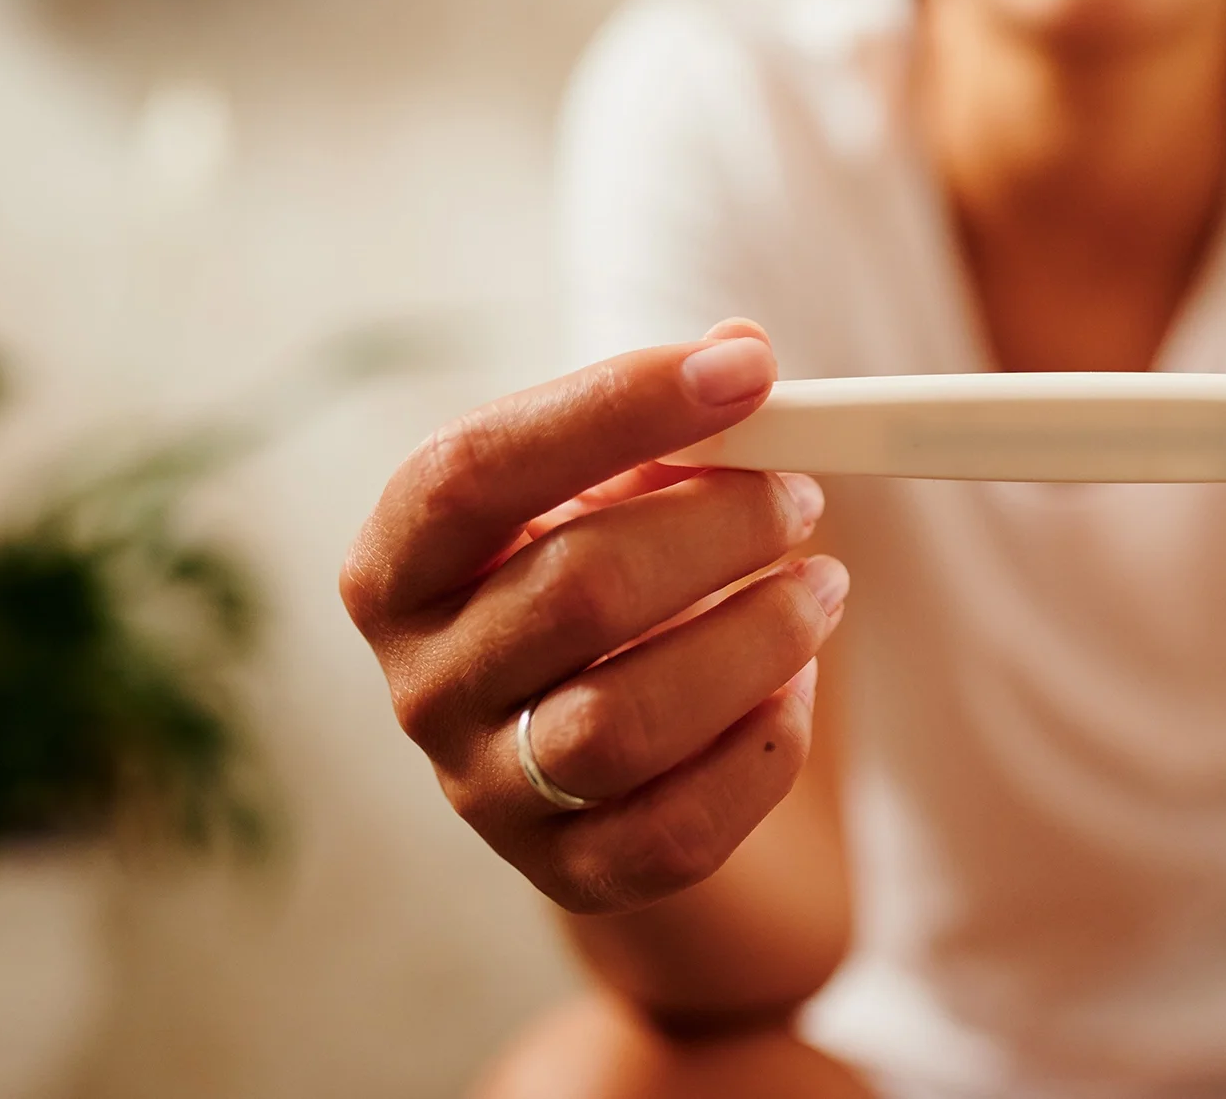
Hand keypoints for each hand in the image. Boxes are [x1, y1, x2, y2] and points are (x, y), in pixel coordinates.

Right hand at [339, 321, 846, 914]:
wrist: (608, 760)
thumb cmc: (610, 582)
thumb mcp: (614, 492)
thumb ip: (670, 422)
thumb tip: (742, 351)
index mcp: (402, 564)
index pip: (477, 471)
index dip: (615, 407)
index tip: (748, 368)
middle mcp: (422, 684)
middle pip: (575, 592)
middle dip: (719, 530)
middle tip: (803, 495)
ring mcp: (486, 791)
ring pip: (626, 722)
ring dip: (757, 639)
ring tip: (823, 588)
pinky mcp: (569, 875)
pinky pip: (679, 828)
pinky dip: (761, 749)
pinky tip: (795, 689)